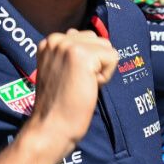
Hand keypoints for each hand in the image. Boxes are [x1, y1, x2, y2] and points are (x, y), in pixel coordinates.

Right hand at [24, 30, 118, 158]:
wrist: (51, 126)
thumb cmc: (59, 104)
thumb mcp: (59, 69)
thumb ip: (70, 52)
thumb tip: (85, 36)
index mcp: (50, 41)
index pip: (87, 39)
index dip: (87, 63)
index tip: (70, 80)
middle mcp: (56, 39)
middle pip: (99, 40)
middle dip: (96, 63)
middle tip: (77, 84)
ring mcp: (68, 45)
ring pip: (107, 47)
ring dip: (101, 69)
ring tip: (82, 85)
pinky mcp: (82, 55)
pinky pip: (113, 57)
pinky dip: (106, 76)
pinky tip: (88, 87)